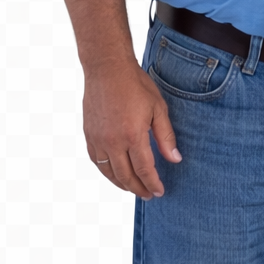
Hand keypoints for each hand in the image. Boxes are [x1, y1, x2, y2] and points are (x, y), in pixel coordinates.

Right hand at [83, 59, 181, 198]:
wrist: (107, 69)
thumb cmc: (135, 85)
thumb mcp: (158, 108)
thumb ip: (165, 137)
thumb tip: (175, 159)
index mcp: (132, 135)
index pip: (144, 170)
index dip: (152, 183)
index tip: (159, 192)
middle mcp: (112, 141)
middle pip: (125, 176)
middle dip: (138, 189)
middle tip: (148, 195)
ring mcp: (98, 139)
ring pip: (108, 172)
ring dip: (121, 184)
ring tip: (133, 189)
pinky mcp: (89, 134)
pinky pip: (96, 161)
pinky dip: (106, 172)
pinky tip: (114, 173)